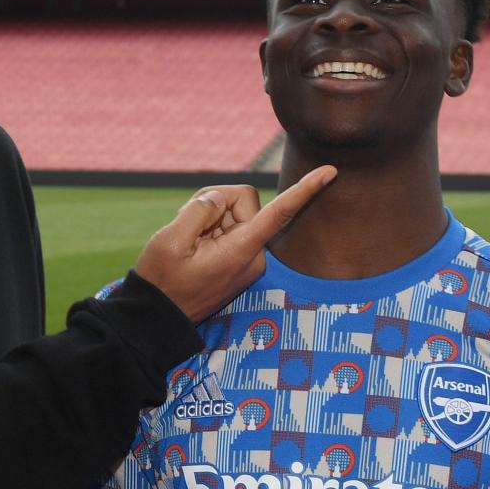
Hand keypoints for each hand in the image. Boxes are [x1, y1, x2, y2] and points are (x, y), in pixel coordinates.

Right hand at [134, 166, 336, 322]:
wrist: (158, 315)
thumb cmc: (162, 280)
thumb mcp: (171, 240)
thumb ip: (200, 210)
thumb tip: (219, 199)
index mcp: (242, 251)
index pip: (280, 213)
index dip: (305, 190)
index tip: (331, 173)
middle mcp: (253, 255)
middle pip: (244, 202)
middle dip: (216, 203)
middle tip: (186, 224)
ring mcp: (247, 258)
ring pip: (233, 212)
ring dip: (208, 217)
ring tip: (187, 241)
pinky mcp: (239, 259)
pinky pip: (229, 227)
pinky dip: (209, 228)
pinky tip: (192, 245)